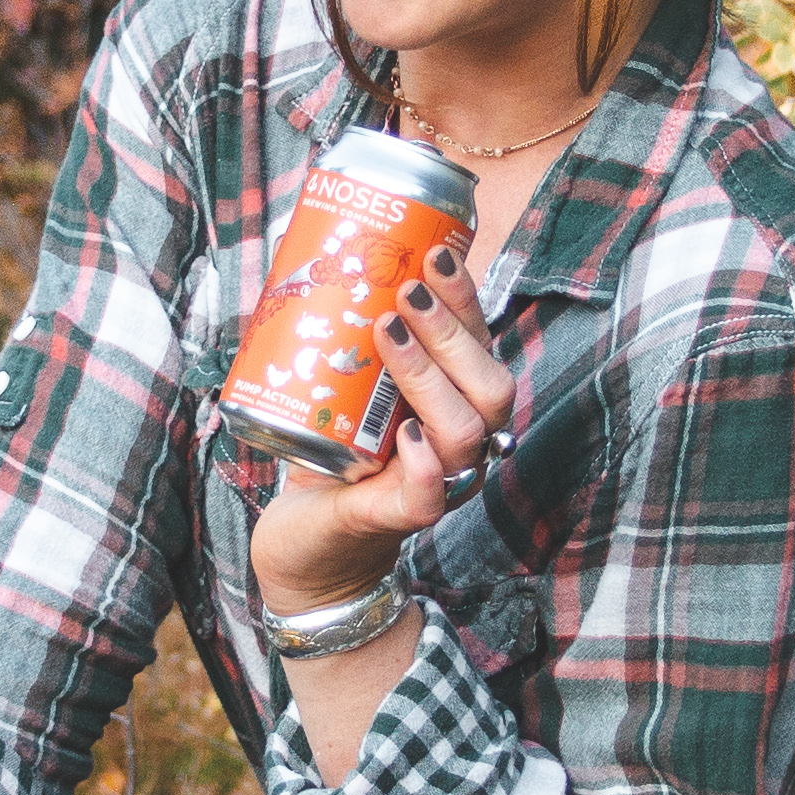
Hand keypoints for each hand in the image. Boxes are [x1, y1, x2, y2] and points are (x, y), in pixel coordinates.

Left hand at [248, 266, 516, 614]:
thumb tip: (325, 255)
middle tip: (404, 294)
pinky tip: (405, 434)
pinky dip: (422, 465)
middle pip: (489, 385)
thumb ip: (349, 341)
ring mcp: (435, 484)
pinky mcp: (392, 519)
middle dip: (450, 332)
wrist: (305, 543)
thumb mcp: (345, 392)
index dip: (465, 298)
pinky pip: (427, 496)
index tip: (436, 251)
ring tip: (388, 336)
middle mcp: (459, 444)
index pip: (480, 345)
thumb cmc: (332, 458)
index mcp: (454, 403)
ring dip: (429, 378)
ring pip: (465, 432)